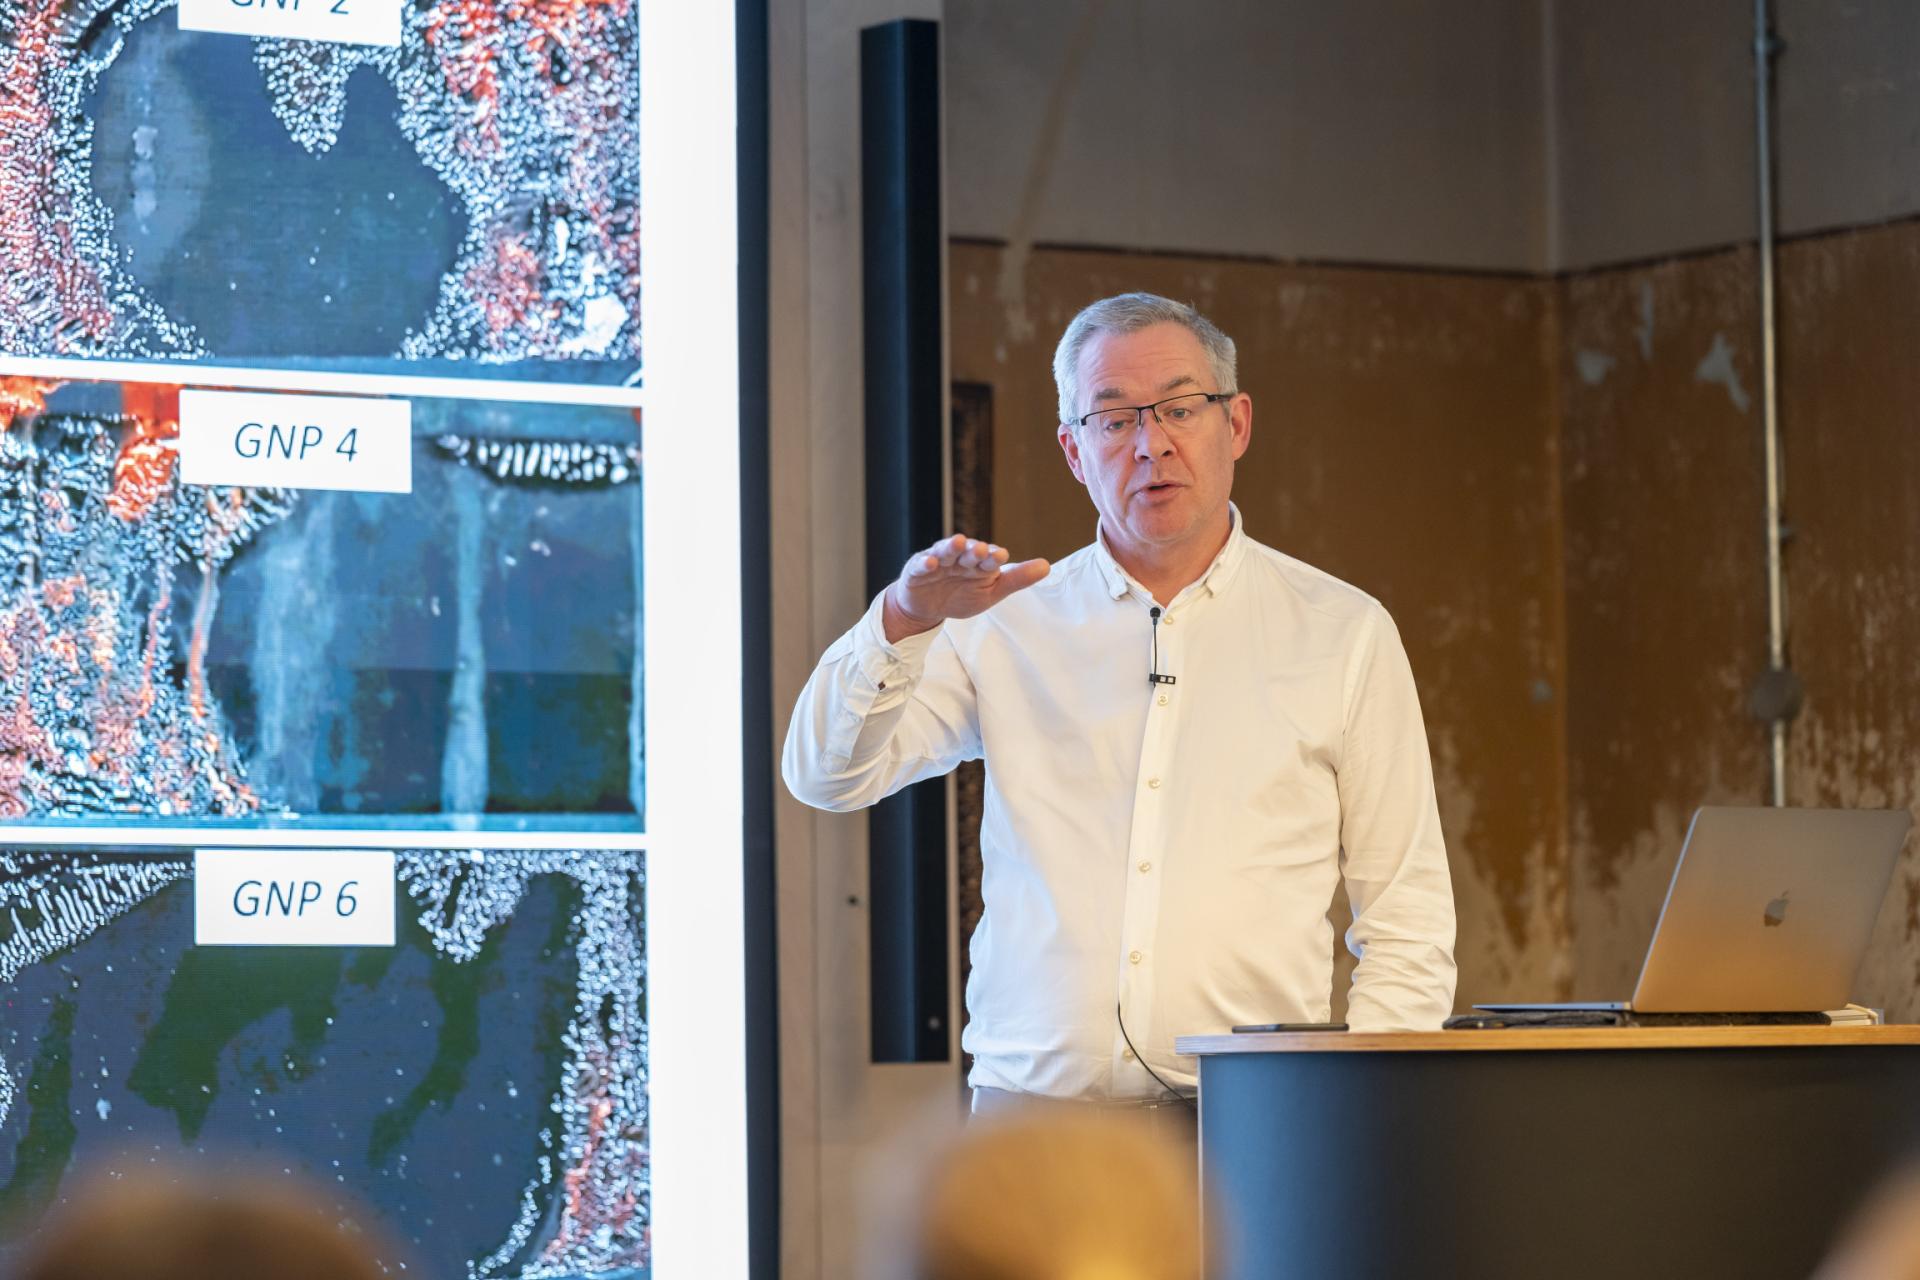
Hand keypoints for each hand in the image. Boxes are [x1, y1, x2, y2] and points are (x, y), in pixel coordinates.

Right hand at [882, 534, 1049, 642]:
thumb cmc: (961, 595)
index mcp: (979, 563)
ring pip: (945, 551)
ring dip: (951, 547)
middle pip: (968, 552)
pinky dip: (925, 563)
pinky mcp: (917, 569)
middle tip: (981, 549)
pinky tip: (931, 563)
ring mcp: (938, 562)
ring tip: (958, 542)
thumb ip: (1017, 579)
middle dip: (974, 550)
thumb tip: (1046, 566)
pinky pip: (921, 564)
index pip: (989, 558)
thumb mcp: (991, 592)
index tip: (1002, 556)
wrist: (927, 608)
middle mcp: (960, 558)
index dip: (994, 557)